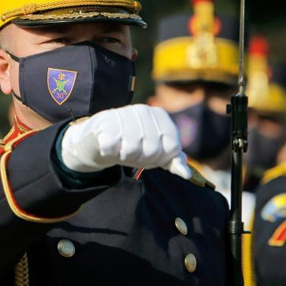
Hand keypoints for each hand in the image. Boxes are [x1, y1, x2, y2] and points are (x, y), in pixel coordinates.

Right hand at [60, 104, 190, 178]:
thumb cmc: (133, 144)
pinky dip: (109, 152)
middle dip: (142, 158)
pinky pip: (111, 149)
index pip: (172, 147)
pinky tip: (108, 144)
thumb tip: (186, 174)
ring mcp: (124, 116)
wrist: (100, 136)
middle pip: (152, 150)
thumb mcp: (156, 151)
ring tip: (120, 147)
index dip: (161, 157)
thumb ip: (173, 160)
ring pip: (131, 151)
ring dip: (124, 156)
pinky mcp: (105, 124)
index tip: (150, 153)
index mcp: (161, 116)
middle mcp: (144, 111)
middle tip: (132, 151)